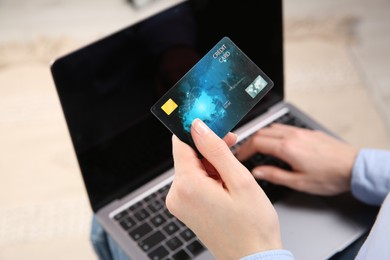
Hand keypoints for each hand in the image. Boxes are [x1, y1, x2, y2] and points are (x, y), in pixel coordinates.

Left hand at [166, 119, 282, 259]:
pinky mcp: (186, 209)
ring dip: (211, 163)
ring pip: (192, 168)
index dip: (197, 130)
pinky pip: (193, 182)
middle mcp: (177, 195)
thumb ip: (215, 149)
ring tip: (233, 174)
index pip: (181, 143)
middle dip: (209, 148)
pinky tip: (226, 183)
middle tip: (232, 145)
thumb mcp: (239, 180)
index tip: (213, 123)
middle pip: (187, 155)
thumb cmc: (252, 226)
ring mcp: (180, 204)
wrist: (253, 258)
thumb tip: (198, 126)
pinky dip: (209, 177)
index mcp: (187, 186)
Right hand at [235, 123, 357, 195]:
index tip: (239, 156)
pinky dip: (274, 133)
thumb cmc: (329, 177)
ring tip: (257, 146)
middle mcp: (292, 136)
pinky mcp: (308, 131)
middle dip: (249, 142)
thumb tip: (257, 172)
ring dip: (261, 135)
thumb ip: (275, 175)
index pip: (256, 143)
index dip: (244, 149)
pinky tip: (276, 141)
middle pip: (262, 132)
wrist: (353, 167)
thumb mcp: (299, 182)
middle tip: (244, 152)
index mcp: (287, 148)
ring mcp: (300, 131)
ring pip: (273, 127)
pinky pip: (285, 127)